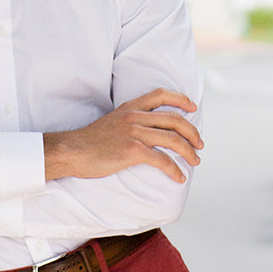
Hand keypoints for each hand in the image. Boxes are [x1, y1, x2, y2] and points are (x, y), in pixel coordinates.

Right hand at [44, 88, 202, 183]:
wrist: (72, 151)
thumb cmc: (90, 141)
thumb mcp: (112, 121)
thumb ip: (130, 121)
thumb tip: (148, 131)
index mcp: (130, 107)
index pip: (161, 94)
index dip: (180, 99)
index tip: (193, 108)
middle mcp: (135, 117)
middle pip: (174, 119)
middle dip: (192, 132)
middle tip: (200, 144)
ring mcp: (134, 133)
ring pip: (172, 139)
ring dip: (189, 151)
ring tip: (195, 161)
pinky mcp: (132, 151)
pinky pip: (161, 159)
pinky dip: (174, 169)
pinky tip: (179, 177)